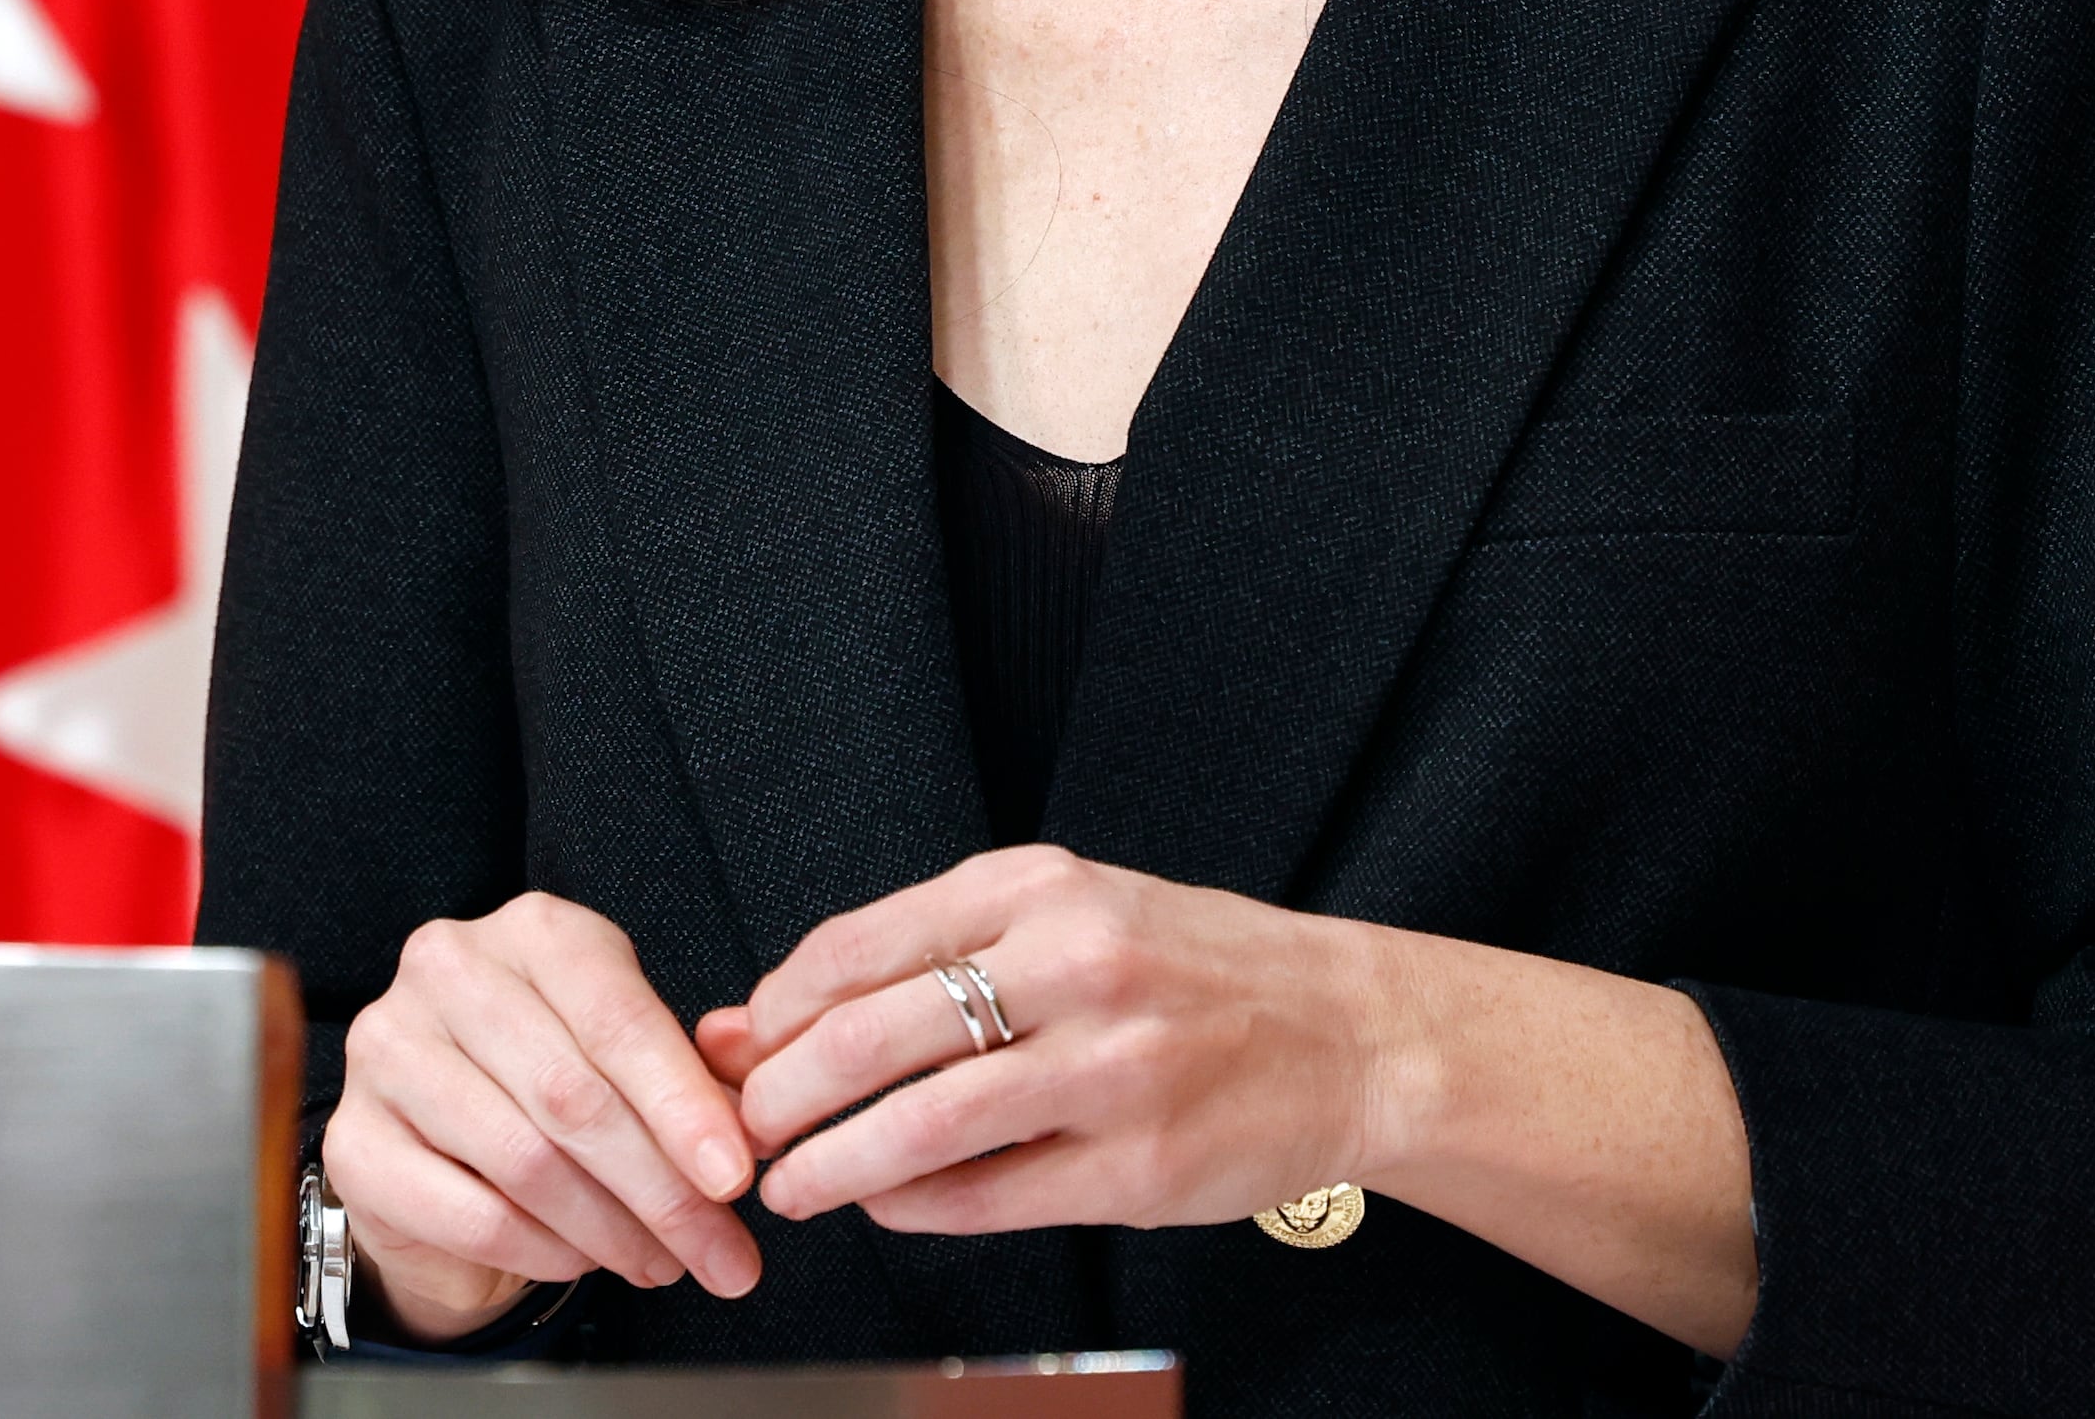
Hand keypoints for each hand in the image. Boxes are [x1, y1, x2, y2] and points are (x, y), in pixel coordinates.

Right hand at [327, 892, 763, 1338]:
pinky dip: (544, 1253)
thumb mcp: (630, 1060)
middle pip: (574, 1095)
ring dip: (611, 1230)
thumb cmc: (551, 1088)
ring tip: (663, 1264)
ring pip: (526, 1159)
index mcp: (532, 931)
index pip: (619, 1019)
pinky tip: (582, 1261)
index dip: (684, 1107)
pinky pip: (472, 1214)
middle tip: (722, 1253)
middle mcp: (448, 970)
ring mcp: (388, 1050)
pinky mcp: (354, 1140)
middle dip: (662, 1190)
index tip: (736, 1178)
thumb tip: (749, 1136)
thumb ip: (693, 1082)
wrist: (441, 1148)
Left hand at [713, 846, 1385, 1234]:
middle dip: (781, 1093)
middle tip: (741, 1128)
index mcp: (1043, 888)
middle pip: (872, 1035)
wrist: (1353, 1033)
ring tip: (789, 1184)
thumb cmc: (1195, 969)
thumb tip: (769, 1010)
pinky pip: (991, 1195)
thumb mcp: (1073, 912)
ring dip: (831, 1163)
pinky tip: (887, 1202)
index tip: (741, 1046)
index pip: (862, 946)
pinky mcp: (1138, 1165)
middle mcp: (1075, 965)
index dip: (777, 1007)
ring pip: (922, 1124)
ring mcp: (1111, 1069)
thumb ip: (933, 953)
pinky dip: (918, 1206)